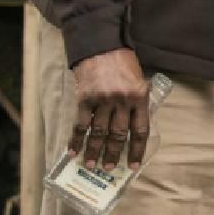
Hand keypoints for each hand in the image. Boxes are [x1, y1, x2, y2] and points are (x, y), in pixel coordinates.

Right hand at [69, 48, 150, 170]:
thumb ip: (138, 103)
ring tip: (91, 165)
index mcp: (140, 98)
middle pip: (119, 135)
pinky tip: (73, 151)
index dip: (137, 150)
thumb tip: (134, 129)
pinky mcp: (85, 99)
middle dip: (114, 154)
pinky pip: (81, 124)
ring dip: (94, 151)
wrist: (101, 46)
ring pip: (99, 133)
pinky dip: (76, 139)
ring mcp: (103, 100)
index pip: (140, 131)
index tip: (134, 166)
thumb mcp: (139, 81)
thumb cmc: (122, 63)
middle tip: (109, 168)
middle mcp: (122, 101)